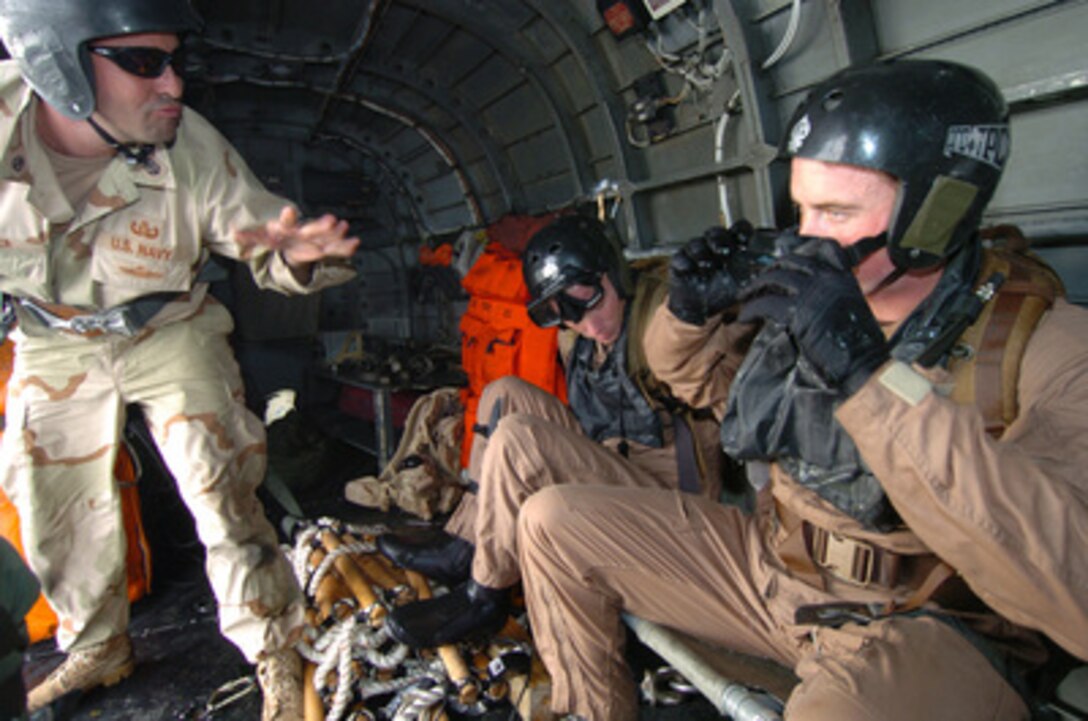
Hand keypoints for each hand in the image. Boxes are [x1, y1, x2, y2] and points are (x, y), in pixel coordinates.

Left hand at [235, 206, 360, 268]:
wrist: (291, 237)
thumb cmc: (278, 236)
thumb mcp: (261, 237)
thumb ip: (248, 237)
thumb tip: (233, 233)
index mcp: (287, 228)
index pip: (286, 221)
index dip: (287, 217)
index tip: (289, 211)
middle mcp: (303, 232)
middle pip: (312, 228)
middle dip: (321, 225)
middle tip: (330, 220)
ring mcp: (315, 238)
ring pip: (326, 236)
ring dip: (335, 234)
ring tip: (344, 228)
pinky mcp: (323, 247)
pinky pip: (335, 248)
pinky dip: (344, 247)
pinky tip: (354, 243)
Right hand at [667, 221, 753, 324]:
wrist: (701, 310)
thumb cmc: (723, 293)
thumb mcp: (744, 284)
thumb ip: (757, 275)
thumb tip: (775, 270)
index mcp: (732, 247)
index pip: (738, 230)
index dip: (741, 231)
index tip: (745, 239)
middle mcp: (714, 247)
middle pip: (715, 232)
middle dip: (720, 240)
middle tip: (725, 252)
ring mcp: (696, 255)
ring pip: (697, 243)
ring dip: (703, 252)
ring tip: (709, 265)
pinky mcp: (680, 265)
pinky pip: (680, 258)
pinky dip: (686, 263)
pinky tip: (693, 270)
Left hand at [738, 236, 888, 394]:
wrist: (862, 362)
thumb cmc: (859, 344)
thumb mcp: (850, 307)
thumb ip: (831, 294)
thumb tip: (808, 297)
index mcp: (842, 276)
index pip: (821, 250)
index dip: (796, 256)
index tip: (782, 264)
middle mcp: (827, 279)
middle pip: (790, 263)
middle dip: (769, 271)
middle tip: (757, 282)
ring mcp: (812, 292)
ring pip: (773, 279)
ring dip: (754, 288)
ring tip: (745, 297)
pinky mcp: (798, 311)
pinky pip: (766, 303)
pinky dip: (751, 309)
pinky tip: (745, 316)